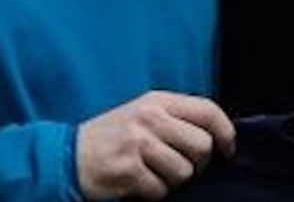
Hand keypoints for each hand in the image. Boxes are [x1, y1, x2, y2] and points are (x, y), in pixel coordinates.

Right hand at [75, 91, 235, 200]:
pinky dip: (152, 193)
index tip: (227, 150)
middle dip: (197, 164)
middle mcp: (150, 118)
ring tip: (151, 173)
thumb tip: (216, 135)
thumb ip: (175, 118)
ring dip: (171, 181)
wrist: (66, 156)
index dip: (226, 133)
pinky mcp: (128, 171)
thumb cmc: (110, 137)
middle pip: (202, 146)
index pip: (208, 110)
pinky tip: (136, 183)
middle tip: (179, 167)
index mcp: (157, 101)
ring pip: (184, 173)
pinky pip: (161, 191)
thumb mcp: (142, 113)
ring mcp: (139, 144)